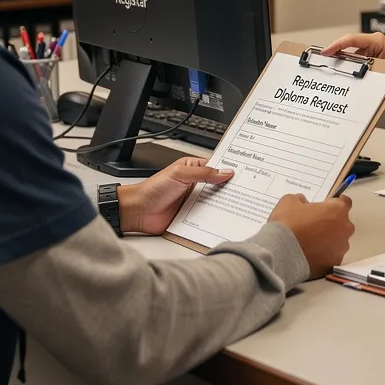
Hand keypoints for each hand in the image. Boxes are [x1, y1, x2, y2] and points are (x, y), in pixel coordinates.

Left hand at [118, 157, 234, 234]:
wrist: (137, 212)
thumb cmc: (152, 189)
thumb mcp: (180, 174)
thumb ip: (204, 174)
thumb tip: (225, 172)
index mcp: (193, 168)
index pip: (217, 166)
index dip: (229, 168)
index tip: (245, 171)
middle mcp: (196, 184)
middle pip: (219, 186)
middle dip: (231, 188)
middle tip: (247, 189)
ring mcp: (195, 201)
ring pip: (215, 202)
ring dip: (224, 204)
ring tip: (240, 204)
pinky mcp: (193, 217)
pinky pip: (208, 217)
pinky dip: (216, 218)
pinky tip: (225, 218)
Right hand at [268, 193, 354, 278]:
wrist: (281, 253)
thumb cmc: (288, 224)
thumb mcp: (289, 201)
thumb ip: (301, 199)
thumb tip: (303, 204)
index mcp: (337, 210)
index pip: (344, 202)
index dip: (333, 203)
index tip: (324, 206)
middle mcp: (344, 229)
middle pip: (341, 223)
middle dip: (330, 223)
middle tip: (312, 224)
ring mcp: (341, 248)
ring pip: (337, 241)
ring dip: (327, 240)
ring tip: (309, 242)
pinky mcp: (333, 263)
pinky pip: (330, 256)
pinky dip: (322, 254)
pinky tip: (309, 253)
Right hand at [320, 32, 384, 91]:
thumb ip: (368, 70)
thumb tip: (352, 74)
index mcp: (377, 40)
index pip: (352, 39)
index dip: (336, 45)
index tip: (326, 52)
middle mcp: (372, 42)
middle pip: (348, 46)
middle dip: (336, 55)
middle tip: (324, 63)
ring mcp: (370, 49)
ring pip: (350, 55)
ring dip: (343, 63)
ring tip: (333, 72)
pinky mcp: (369, 56)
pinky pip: (355, 61)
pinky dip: (349, 68)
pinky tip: (345, 75)